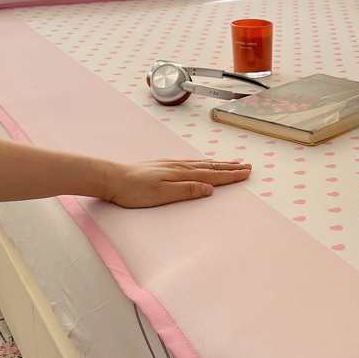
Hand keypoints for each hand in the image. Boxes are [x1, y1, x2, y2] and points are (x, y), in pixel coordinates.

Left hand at [105, 159, 250, 207]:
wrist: (111, 178)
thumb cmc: (133, 190)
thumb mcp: (162, 194)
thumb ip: (187, 190)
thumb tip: (209, 189)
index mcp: (182, 175)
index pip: (212, 175)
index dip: (230, 175)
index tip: (246, 173)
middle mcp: (179, 167)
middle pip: (211, 167)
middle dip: (230, 168)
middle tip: (247, 166)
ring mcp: (172, 165)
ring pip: (202, 164)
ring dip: (219, 164)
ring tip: (232, 162)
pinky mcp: (164, 166)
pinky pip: (191, 163)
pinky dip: (204, 163)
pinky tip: (205, 163)